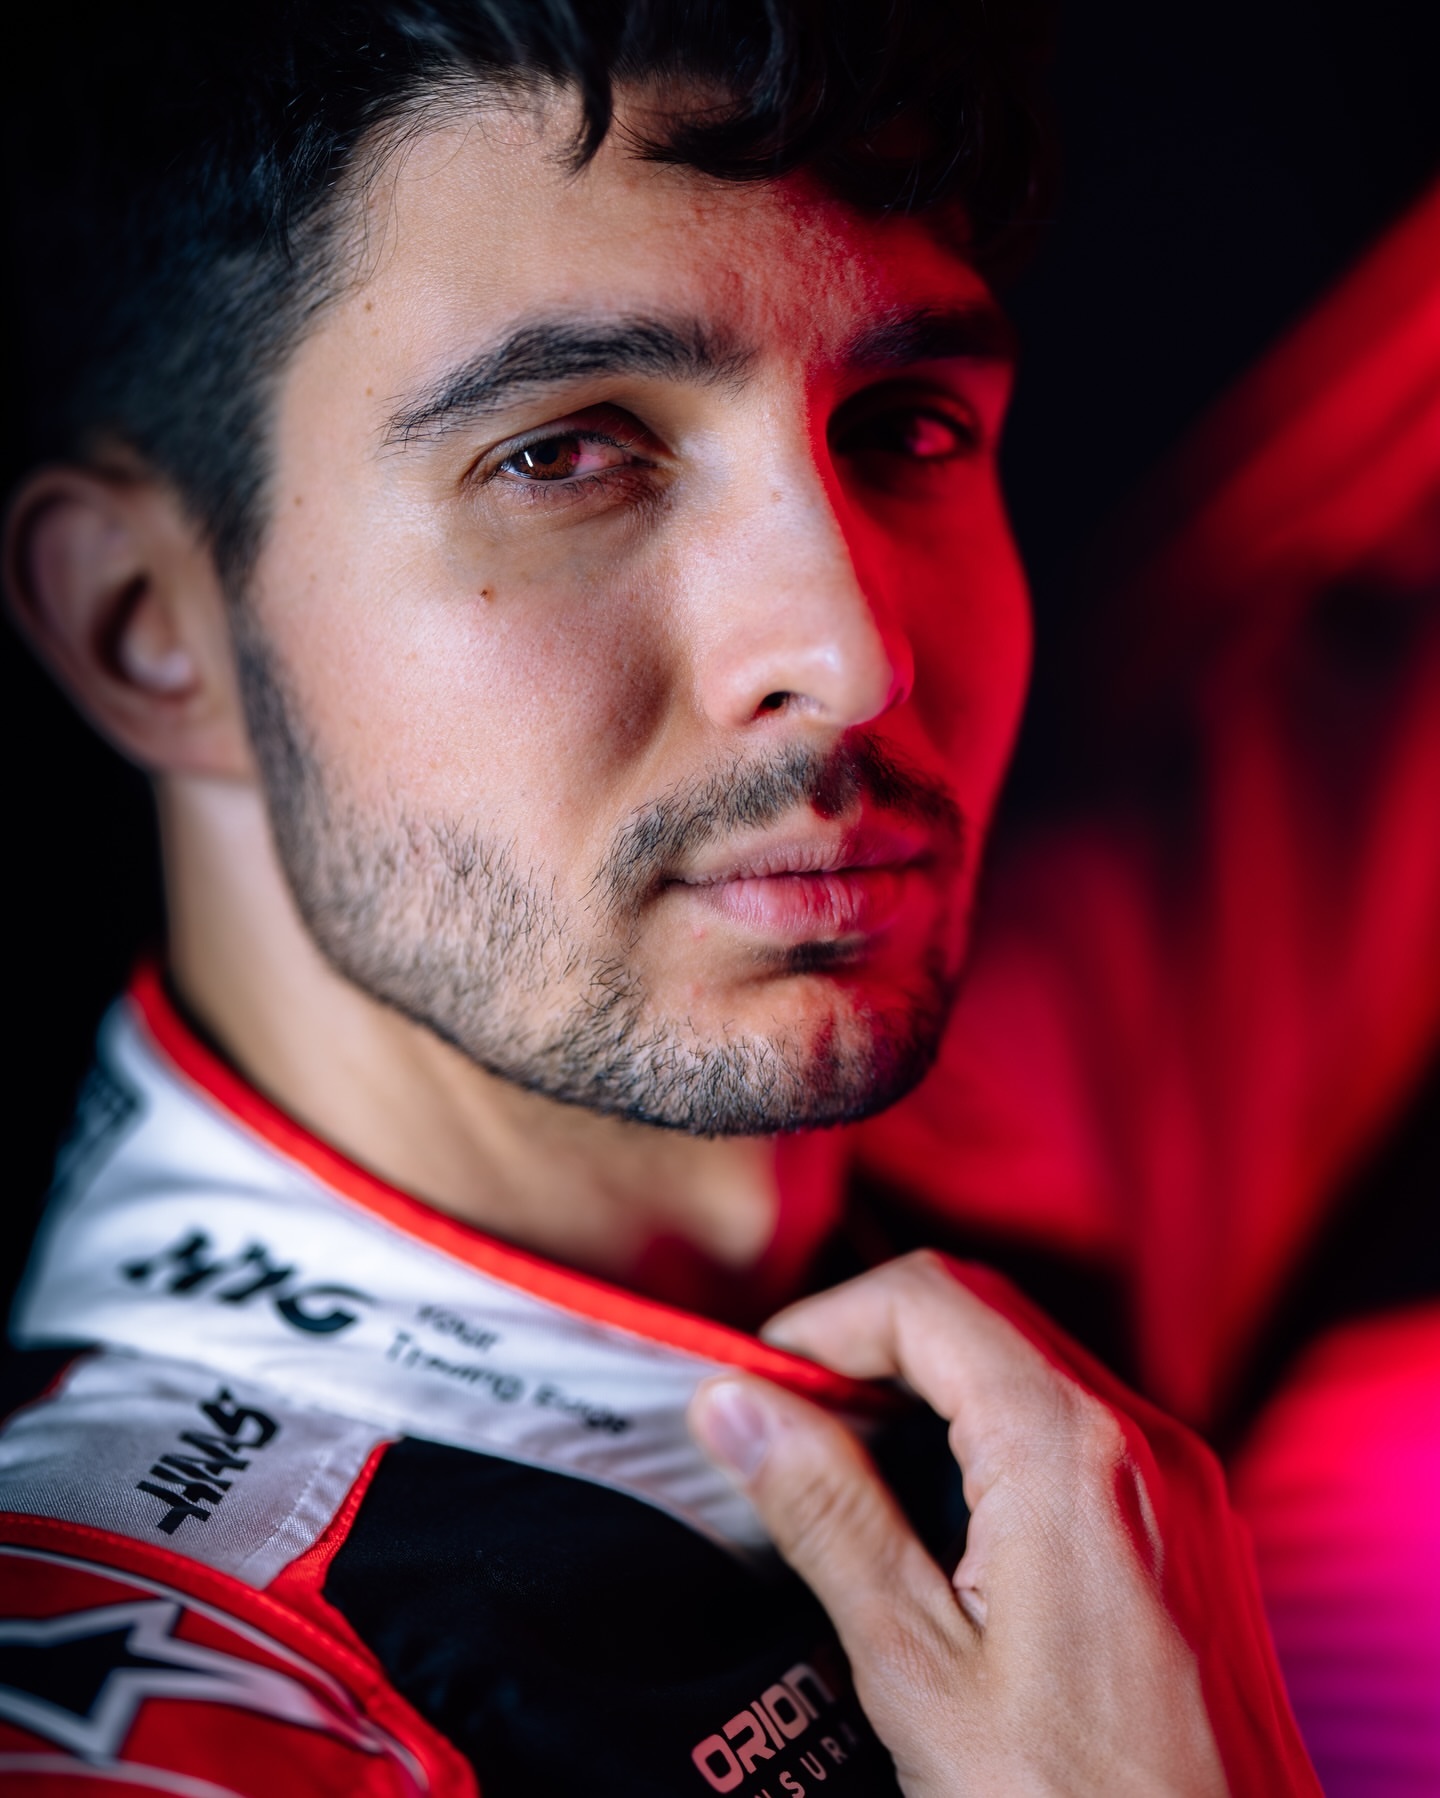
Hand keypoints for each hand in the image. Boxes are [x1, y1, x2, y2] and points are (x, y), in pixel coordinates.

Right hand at [688, 1252, 1317, 1796]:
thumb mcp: (919, 1669)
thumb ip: (827, 1514)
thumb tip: (738, 1406)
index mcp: (1070, 1452)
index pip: (925, 1299)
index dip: (824, 1323)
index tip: (759, 1385)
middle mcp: (1142, 1440)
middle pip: (980, 1312)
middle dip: (870, 1345)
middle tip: (787, 1423)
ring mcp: (1180, 1482)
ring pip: (1029, 1361)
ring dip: (929, 1386)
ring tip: (847, 1471)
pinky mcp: (1193, 1528)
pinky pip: (1079, 1425)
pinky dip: (994, 1433)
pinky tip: (942, 1518)